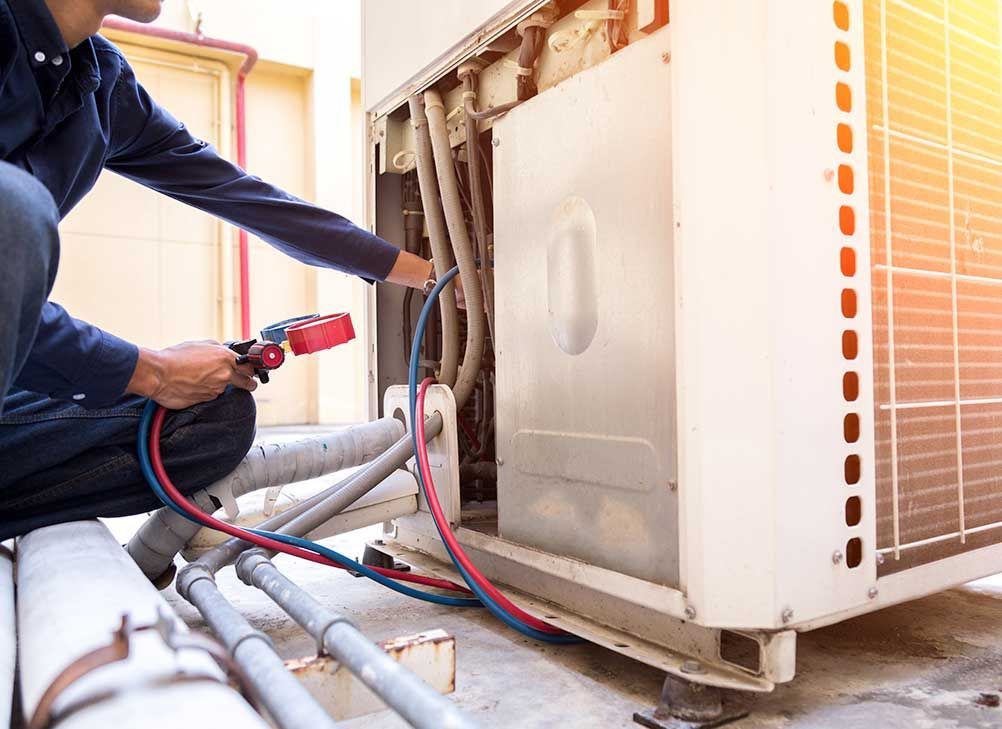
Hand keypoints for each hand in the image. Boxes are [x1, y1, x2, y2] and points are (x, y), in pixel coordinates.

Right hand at [127, 340, 256, 408]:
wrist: (158, 374)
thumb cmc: (175, 357)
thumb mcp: (200, 344)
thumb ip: (218, 349)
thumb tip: (225, 351)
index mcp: (226, 358)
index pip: (251, 367)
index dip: (252, 369)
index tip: (253, 371)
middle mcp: (225, 375)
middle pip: (248, 383)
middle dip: (248, 382)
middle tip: (244, 380)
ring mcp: (216, 390)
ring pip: (225, 389)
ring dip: (218, 385)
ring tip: (202, 378)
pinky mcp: (206, 400)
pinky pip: (211, 395)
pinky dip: (206, 391)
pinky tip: (194, 384)